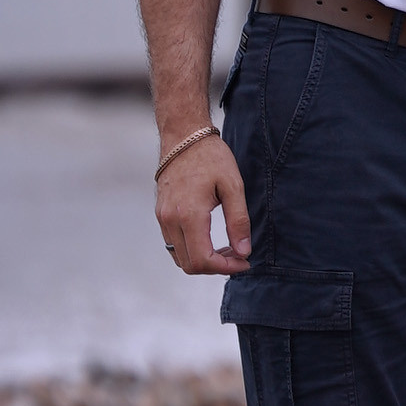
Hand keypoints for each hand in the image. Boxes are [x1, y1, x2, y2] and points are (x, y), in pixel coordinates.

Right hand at [155, 132, 249, 274]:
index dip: (226, 268)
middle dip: (216, 267)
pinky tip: (211, 240)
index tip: (244, 261)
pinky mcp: (161, 215)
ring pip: (180, 258)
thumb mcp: (233, 186)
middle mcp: (170, 220)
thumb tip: (244, 252)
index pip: (203, 260)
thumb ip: (238, 221)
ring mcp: (162, 218)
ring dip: (204, 260)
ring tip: (228, 248)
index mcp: (189, 214)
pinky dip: (192, 250)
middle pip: (189, 264)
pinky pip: (174, 245)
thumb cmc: (211, 157)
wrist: (184, 137)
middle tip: (239, 256)